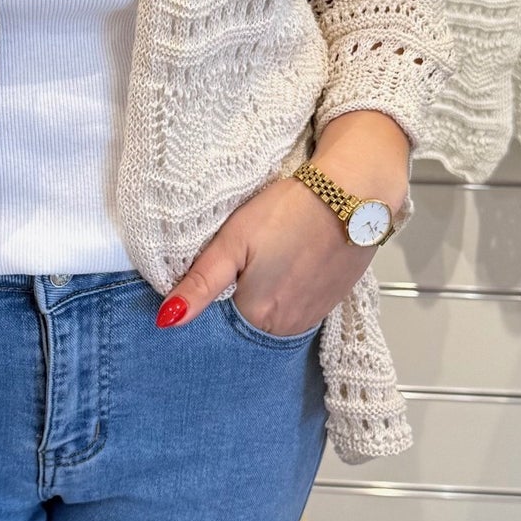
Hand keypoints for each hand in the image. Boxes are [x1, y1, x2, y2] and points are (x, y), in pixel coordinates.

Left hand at [155, 172, 377, 336]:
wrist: (353, 194)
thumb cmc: (290, 211)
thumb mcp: (234, 241)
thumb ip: (200, 284)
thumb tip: (166, 320)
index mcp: (258, 316)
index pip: (218, 325)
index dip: (210, 301)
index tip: (211, 276)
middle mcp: (287, 327)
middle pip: (247, 324)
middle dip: (236, 302)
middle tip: (239, 262)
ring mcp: (313, 317)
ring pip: (273, 317)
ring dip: (263, 298)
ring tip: (263, 263)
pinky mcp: (331, 301)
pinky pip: (298, 308)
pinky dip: (287, 293)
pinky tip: (286, 266)